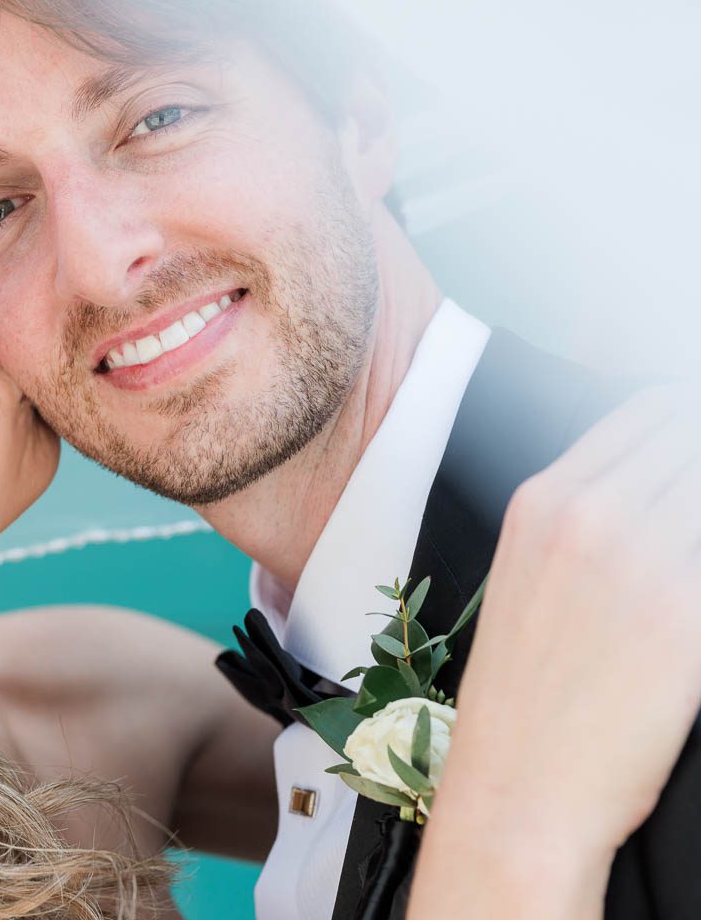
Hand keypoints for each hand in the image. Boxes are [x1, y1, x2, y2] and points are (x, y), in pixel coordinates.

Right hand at [413, 385, 700, 916]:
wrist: (520, 791)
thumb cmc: (524, 702)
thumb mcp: (527, 581)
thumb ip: (586, 521)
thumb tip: (657, 491)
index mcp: (541, 502)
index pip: (650, 411)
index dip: (690, 422)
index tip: (693, 456)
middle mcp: (587, 514)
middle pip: (689, 430)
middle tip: (695, 518)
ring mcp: (641, 557)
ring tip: (695, 566)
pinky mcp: (687, 611)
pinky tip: (697, 604)